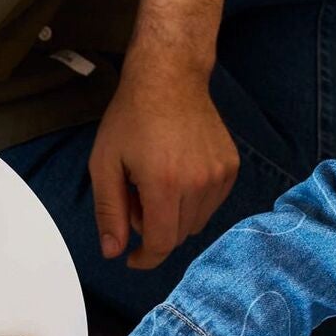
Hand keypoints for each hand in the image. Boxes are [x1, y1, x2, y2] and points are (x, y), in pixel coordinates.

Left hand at [89, 59, 238, 270]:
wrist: (169, 77)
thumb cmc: (132, 117)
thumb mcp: (104, 164)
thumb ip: (109, 211)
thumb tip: (113, 252)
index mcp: (165, 183)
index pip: (161, 243)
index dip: (144, 258)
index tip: (132, 258)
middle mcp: (199, 183)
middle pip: (177, 236)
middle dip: (153, 228)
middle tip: (135, 197)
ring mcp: (219, 175)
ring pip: (195, 223)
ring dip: (173, 216)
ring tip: (155, 183)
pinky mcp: (230, 167)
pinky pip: (210, 205)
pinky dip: (191, 201)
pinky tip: (176, 174)